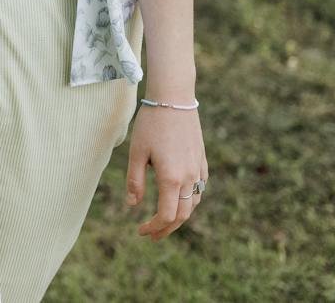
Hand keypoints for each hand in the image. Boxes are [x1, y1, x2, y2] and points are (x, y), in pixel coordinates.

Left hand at [125, 103, 207, 239]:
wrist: (174, 99)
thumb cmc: (150, 124)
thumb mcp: (136, 152)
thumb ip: (135, 181)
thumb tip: (132, 205)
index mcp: (171, 178)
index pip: (166, 216)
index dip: (154, 228)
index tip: (141, 231)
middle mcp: (189, 178)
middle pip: (182, 215)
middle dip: (167, 229)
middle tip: (152, 235)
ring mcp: (198, 169)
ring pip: (193, 203)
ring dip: (180, 216)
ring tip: (164, 221)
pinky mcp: (201, 160)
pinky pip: (199, 188)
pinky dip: (190, 200)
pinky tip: (179, 198)